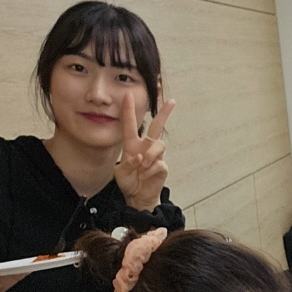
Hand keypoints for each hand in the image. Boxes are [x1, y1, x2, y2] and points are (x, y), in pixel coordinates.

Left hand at [114, 93, 174, 211]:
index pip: (130, 124)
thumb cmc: (128, 182)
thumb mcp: (120, 172)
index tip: (128, 95)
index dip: (129, 110)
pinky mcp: (163, 166)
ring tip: (142, 166)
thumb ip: (128, 163)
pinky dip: (150, 170)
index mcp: (132, 144)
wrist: (138, 196)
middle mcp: (145, 146)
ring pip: (159, 144)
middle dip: (164, 113)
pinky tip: (146, 175)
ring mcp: (156, 156)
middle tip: (171, 101)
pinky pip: (159, 163)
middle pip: (157, 126)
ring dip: (150, 155)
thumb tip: (140, 157)